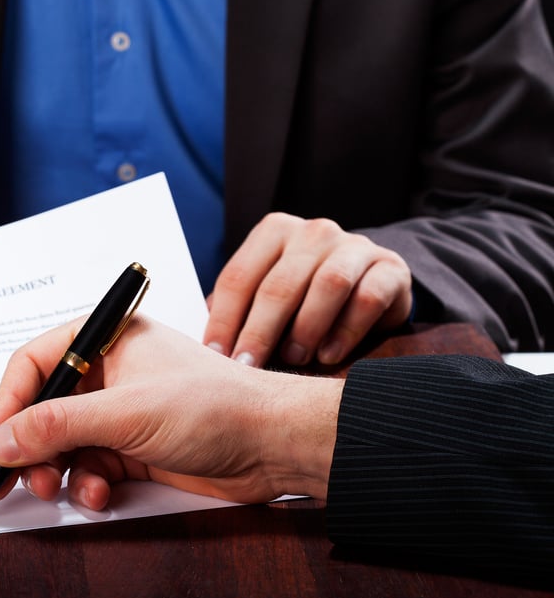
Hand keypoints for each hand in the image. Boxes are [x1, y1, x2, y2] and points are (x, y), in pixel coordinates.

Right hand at [0, 315, 341, 509]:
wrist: (272, 444)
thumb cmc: (214, 405)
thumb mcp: (126, 413)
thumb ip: (58, 425)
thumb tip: (0, 440)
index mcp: (105, 340)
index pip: (34, 365)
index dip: (6, 405)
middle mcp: (107, 372)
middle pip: (42, 407)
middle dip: (27, 446)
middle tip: (12, 479)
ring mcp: (119, 410)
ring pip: (62, 442)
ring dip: (54, 470)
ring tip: (56, 490)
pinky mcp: (132, 446)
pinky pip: (88, 466)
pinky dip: (85, 484)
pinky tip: (98, 494)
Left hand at [203, 213, 411, 366]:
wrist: (368, 282)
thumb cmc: (303, 296)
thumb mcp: (266, 293)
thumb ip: (238, 310)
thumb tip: (207, 348)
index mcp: (275, 232)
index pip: (239, 276)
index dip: (223, 319)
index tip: (214, 355)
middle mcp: (314, 232)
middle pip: (279, 284)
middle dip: (259, 331)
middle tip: (247, 366)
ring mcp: (355, 246)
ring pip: (327, 285)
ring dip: (306, 329)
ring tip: (293, 360)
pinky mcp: (390, 268)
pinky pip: (367, 298)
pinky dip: (346, 331)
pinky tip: (329, 354)